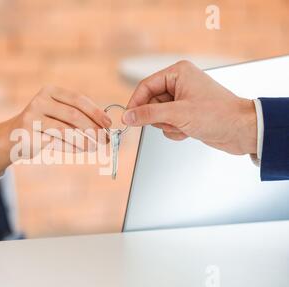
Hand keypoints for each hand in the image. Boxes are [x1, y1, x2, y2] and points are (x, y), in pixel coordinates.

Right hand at [0, 85, 111, 175]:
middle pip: (74, 115)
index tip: (108, 124)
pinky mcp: (29, 136)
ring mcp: (32, 118)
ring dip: (85, 141)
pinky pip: (57, 143)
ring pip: (66, 131)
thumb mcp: (56, 112)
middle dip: (93, 129)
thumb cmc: (41, 125)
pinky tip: (81, 150)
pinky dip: (72, 148)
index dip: (96, 112)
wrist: (12, 137)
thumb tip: (104, 127)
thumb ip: (76, 115)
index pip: (78, 99)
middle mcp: (40, 101)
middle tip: (105, 139)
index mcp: (50, 91)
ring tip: (95, 147)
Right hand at [123, 60, 256, 155]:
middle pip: (150, 102)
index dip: (135, 103)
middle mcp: (180, 83)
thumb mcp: (178, 114)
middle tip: (169, 122)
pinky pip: (167, 123)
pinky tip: (188, 131)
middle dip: (158, 117)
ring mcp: (182, 99)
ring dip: (167, 125)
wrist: (241, 131)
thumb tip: (128, 116)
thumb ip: (149, 114)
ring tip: (184, 126)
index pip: (145, 86)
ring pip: (158, 115)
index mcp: (178, 73)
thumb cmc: (218, 115)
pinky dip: (174, 130)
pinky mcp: (186, 113)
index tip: (128, 118)